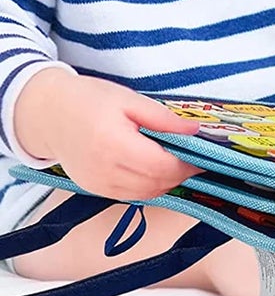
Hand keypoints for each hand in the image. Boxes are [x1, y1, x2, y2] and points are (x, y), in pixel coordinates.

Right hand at [11, 69, 201, 202]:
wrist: (49, 115)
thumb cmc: (89, 100)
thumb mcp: (129, 99)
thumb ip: (162, 118)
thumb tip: (193, 130)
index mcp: (114, 144)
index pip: (161, 166)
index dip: (187, 164)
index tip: (204, 155)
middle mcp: (105, 171)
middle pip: (156, 185)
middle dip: (180, 174)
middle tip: (194, 158)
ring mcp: (98, 185)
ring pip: (145, 194)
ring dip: (166, 183)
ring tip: (177, 162)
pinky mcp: (94, 190)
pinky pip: (130, 195)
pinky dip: (148, 186)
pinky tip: (155, 169)